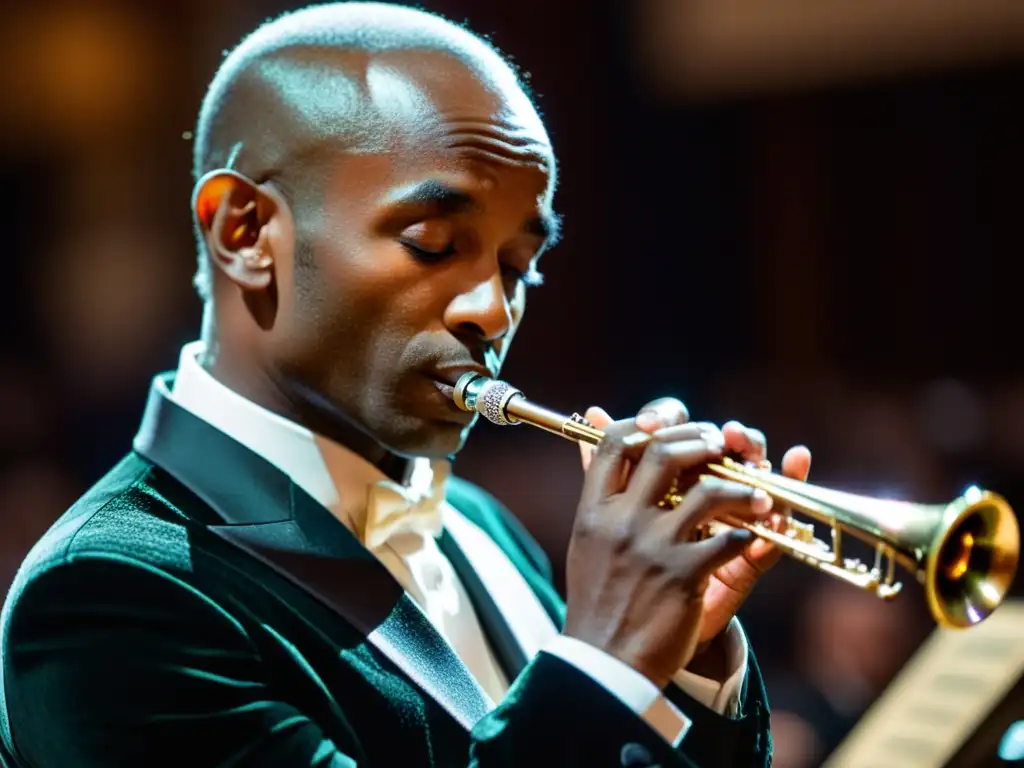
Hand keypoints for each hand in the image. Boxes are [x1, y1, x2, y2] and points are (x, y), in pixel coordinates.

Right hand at [562, 398, 776, 688]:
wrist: (604, 665)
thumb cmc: (599, 598)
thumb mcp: (587, 537)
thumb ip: (597, 481)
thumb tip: (594, 422)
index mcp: (594, 510)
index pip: (618, 441)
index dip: (651, 420)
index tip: (676, 419)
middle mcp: (621, 521)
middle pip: (665, 453)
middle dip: (702, 441)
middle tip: (724, 444)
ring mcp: (653, 548)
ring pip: (708, 492)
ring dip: (741, 487)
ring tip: (758, 493)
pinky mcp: (684, 577)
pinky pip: (729, 540)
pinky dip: (746, 534)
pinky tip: (749, 537)